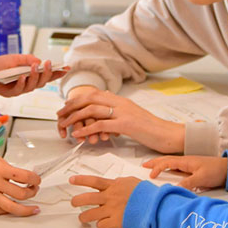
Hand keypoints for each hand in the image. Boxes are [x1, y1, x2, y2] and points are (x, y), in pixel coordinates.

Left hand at [0, 55, 67, 97]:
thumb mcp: (15, 58)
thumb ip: (28, 59)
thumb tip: (38, 62)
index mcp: (31, 75)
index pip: (47, 75)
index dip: (57, 73)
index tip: (66, 68)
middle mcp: (27, 83)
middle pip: (42, 82)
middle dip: (47, 73)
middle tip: (48, 63)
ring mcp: (20, 89)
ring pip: (32, 86)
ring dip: (34, 76)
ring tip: (33, 67)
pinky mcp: (10, 93)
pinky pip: (19, 90)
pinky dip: (21, 83)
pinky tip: (22, 77)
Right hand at [0, 146, 40, 215]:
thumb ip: (9, 169)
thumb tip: (23, 177)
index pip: (24, 176)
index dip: (35, 179)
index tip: (37, 180)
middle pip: (20, 194)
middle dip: (32, 193)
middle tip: (34, 190)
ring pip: (10, 207)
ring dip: (25, 209)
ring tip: (32, 208)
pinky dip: (7, 211)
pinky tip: (13, 209)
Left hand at [57, 88, 184, 152]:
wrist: (168, 134)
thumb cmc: (151, 129)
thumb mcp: (132, 114)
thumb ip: (117, 108)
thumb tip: (105, 100)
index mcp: (120, 100)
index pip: (93, 93)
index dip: (77, 99)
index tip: (65, 107)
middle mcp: (120, 102)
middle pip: (89, 98)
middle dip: (71, 105)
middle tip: (59, 114)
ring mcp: (123, 112)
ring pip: (92, 110)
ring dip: (75, 117)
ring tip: (64, 125)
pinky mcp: (126, 124)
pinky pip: (101, 125)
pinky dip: (86, 129)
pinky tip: (77, 134)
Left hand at [69, 175, 140, 227]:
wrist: (155, 206)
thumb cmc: (146, 194)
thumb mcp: (131, 182)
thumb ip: (118, 183)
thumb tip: (113, 183)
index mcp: (114, 186)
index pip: (93, 181)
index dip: (81, 180)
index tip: (71, 180)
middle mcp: (110, 197)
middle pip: (87, 198)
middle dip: (76, 200)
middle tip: (73, 202)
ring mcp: (112, 210)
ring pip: (90, 214)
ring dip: (84, 217)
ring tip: (82, 218)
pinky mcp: (116, 222)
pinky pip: (101, 225)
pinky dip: (100, 225)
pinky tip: (102, 224)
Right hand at [143, 155, 227, 190]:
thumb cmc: (215, 171)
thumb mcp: (201, 179)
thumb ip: (187, 183)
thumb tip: (173, 188)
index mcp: (185, 161)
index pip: (167, 162)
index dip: (157, 168)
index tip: (150, 175)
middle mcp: (185, 161)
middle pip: (166, 160)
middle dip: (154, 162)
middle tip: (144, 166)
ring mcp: (189, 165)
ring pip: (171, 163)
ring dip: (160, 164)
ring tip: (152, 168)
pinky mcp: (192, 169)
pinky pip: (177, 168)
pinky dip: (169, 168)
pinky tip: (168, 172)